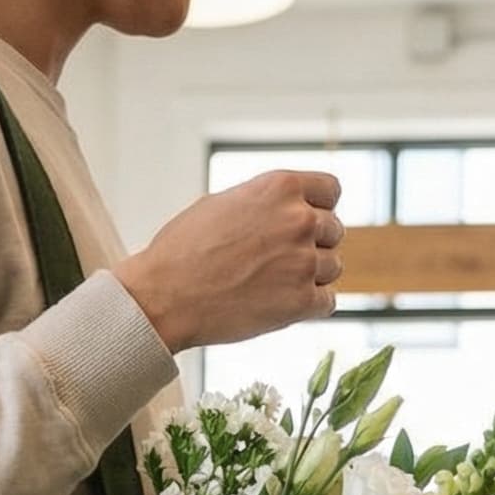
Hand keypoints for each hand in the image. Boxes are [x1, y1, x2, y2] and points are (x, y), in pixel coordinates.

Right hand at [116, 171, 343, 352]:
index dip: (318, 209)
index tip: (301, 227)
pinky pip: (327, 303)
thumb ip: (264, 204)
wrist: (161, 298)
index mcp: (281, 187)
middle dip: (311, 246)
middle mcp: (299, 219)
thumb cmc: (181, 252)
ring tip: (274, 287)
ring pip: (332, 269)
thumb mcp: (223, 204)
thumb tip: (286, 211)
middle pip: (333, 232)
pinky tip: (283, 307)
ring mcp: (302, 262)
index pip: (330, 191)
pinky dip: (310, 307)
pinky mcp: (299, 302)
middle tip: (278, 264)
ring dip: (311, 278)